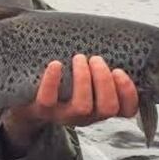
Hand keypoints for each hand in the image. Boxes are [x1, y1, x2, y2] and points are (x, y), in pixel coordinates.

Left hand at [4, 55, 138, 150]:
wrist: (29, 104)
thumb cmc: (64, 86)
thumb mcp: (87, 81)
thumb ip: (101, 70)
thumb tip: (117, 43)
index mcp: (101, 108)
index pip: (127, 110)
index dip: (129, 92)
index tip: (119, 71)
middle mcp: (87, 116)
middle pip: (107, 108)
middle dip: (104, 80)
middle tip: (95, 59)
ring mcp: (64, 116)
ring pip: (82, 106)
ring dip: (84, 79)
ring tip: (79, 58)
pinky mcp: (42, 111)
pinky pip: (48, 100)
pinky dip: (52, 81)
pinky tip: (56, 64)